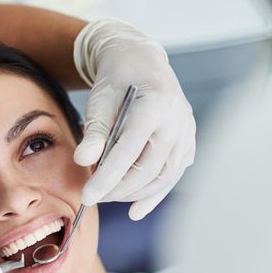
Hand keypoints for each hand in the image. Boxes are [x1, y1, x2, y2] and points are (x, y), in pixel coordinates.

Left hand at [73, 19, 195, 219]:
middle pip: (149, 168)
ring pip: (164, 176)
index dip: (107, 177)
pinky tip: (136, 210)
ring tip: (109, 197)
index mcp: (154, 104)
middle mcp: (177, 119)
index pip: (129, 151)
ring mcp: (187, 131)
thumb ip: (94, 132)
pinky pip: (173, 174)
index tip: (87, 196)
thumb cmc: (117, 80)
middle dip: (119, 189)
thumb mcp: (99, 100)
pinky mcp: (188, 141)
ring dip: (135, 194)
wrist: (141, 62)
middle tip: (94, 196)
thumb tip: (83, 162)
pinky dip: (155, 194)